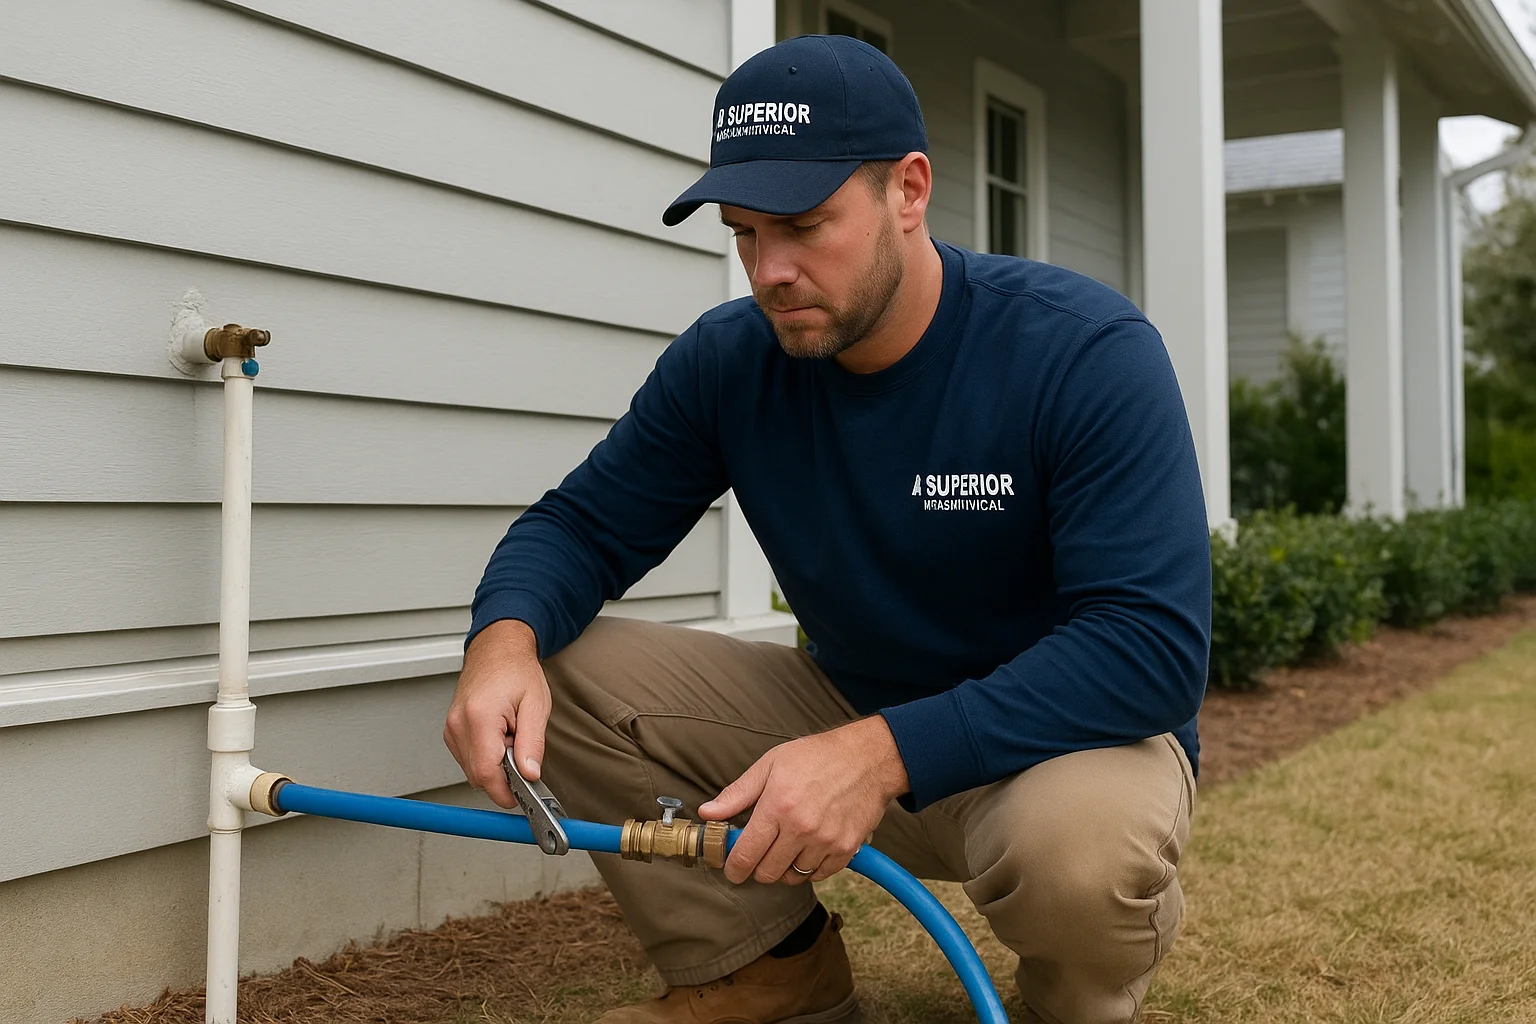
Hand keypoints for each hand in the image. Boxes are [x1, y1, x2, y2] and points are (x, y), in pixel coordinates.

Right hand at [443, 619, 550, 808]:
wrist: (497, 649)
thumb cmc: (517, 670)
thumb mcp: (536, 706)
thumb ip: (533, 744)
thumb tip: (530, 775)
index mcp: (479, 716)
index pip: (486, 773)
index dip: (505, 792)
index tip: (522, 797)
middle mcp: (458, 724)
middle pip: (477, 776)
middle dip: (504, 777)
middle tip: (523, 754)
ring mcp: (451, 728)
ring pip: (472, 770)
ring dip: (495, 765)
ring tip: (511, 737)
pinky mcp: (451, 731)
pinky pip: (469, 758)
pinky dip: (487, 756)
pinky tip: (500, 737)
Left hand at [698, 716, 909, 885]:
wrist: (867, 758)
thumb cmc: (817, 757)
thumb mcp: (770, 765)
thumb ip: (738, 793)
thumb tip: (708, 812)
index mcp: (778, 806)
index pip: (746, 853)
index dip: (734, 868)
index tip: (732, 869)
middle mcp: (801, 828)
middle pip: (767, 872)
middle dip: (757, 867)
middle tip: (760, 852)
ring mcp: (826, 841)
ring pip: (793, 877)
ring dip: (784, 868)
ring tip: (786, 847)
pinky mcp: (846, 849)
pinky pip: (819, 875)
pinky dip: (810, 869)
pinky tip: (807, 849)